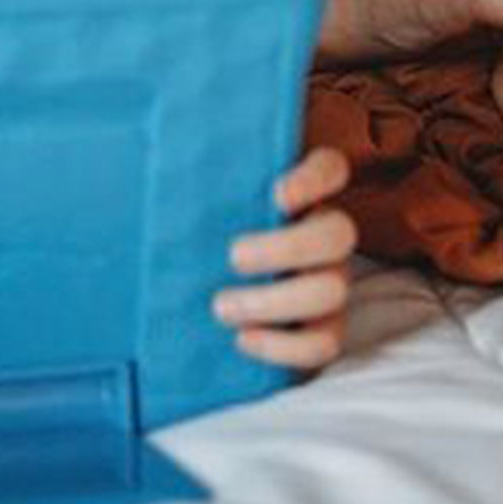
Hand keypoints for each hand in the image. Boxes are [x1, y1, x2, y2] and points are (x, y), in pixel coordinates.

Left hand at [213, 146, 356, 369]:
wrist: (203, 290)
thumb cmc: (205, 231)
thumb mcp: (204, 201)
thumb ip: (201, 184)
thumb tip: (164, 156)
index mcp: (303, 191)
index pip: (329, 169)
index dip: (313, 179)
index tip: (276, 195)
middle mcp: (325, 233)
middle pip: (338, 234)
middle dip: (286, 249)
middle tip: (233, 256)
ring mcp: (330, 281)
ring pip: (332, 291)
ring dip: (274, 302)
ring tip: (220, 307)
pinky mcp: (322, 328)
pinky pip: (323, 344)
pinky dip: (284, 347)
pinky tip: (242, 339)